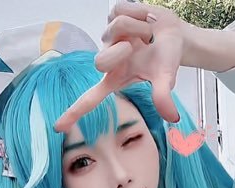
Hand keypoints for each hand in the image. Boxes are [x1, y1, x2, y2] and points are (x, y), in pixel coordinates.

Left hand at [54, 1, 184, 131]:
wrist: (175, 35)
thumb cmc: (166, 59)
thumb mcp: (165, 79)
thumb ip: (163, 97)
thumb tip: (172, 117)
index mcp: (116, 79)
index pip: (90, 99)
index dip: (74, 113)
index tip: (58, 128)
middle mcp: (108, 61)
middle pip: (100, 62)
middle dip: (123, 52)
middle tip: (141, 47)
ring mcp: (109, 38)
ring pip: (117, 27)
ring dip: (140, 28)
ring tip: (149, 34)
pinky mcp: (112, 16)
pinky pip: (121, 9)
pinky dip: (140, 12)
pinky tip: (146, 19)